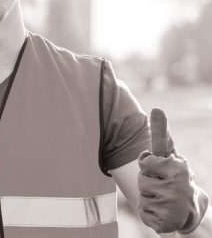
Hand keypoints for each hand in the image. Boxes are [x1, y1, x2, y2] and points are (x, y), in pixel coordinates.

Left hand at [138, 108, 208, 233]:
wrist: (190, 209)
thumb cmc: (174, 178)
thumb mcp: (170, 157)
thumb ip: (161, 136)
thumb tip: (156, 108)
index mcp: (178, 167)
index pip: (147, 162)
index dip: (147, 163)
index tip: (154, 157)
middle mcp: (178, 186)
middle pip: (142, 179)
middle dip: (147, 181)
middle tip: (161, 184)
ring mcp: (172, 206)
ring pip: (142, 197)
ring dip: (148, 198)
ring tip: (162, 197)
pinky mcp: (166, 223)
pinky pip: (143, 214)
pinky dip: (149, 213)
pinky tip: (161, 211)